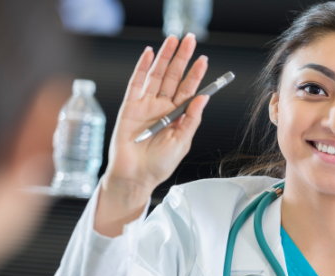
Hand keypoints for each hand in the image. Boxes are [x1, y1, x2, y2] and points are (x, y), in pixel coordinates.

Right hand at [96, 34, 208, 235]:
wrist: (135, 177)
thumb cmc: (159, 165)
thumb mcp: (182, 142)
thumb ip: (192, 119)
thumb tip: (204, 97)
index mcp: (177, 116)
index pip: (188, 90)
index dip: (196, 74)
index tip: (204, 60)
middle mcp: (162, 107)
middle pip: (173, 77)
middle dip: (181, 58)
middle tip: (190, 39)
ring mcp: (145, 105)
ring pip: (156, 75)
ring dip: (164, 57)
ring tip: (172, 40)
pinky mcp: (130, 107)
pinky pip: (136, 83)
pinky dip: (142, 68)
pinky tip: (150, 54)